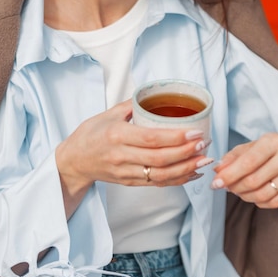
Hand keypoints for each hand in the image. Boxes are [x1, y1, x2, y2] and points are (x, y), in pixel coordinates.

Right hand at [56, 99, 211, 216]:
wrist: (73, 161)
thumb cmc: (90, 134)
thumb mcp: (108, 114)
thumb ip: (132, 105)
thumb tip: (155, 93)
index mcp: (117, 135)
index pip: (151, 139)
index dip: (176, 138)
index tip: (195, 132)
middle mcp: (121, 156)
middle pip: (159, 158)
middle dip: (186, 153)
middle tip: (204, 144)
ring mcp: (126, 172)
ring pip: (161, 175)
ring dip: (186, 169)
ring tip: (204, 160)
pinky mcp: (129, 182)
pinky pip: (157, 183)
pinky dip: (177, 180)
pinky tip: (192, 173)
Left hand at [211, 132, 277, 207]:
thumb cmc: (271, 152)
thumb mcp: (251, 147)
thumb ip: (233, 157)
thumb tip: (218, 170)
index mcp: (274, 141)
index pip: (248, 162)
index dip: (230, 175)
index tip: (216, 183)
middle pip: (254, 180)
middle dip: (235, 187)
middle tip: (228, 188)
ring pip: (264, 194)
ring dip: (246, 196)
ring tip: (240, 192)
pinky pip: (276, 202)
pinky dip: (261, 203)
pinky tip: (256, 196)